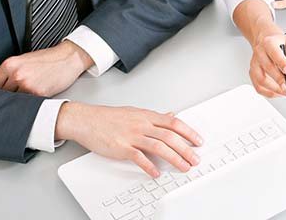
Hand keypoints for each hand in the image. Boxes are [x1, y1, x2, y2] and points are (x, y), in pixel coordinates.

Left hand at [0, 40, 92, 96]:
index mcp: (10, 64)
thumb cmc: (48, 59)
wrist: (69, 58)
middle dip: (9, 95)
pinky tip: (36, 94)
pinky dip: (30, 101)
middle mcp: (16, 74)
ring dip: (19, 99)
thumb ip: (6, 71)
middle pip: (2, 93)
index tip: (3, 92)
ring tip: (30, 92)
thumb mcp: (25, 59)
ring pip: (14, 100)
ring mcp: (26, 85)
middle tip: (19, 92)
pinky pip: (27, 103)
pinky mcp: (37, 93)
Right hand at [55, 102, 202, 177]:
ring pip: (159, 147)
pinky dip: (149, 166)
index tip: (198, 141)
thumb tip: (170, 115)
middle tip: (195, 159)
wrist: (86, 120)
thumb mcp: (135, 112)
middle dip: (186, 149)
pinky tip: (156, 173)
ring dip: (174, 158)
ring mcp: (132, 136)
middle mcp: (142, 124)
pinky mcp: (121, 147)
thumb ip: (154, 116)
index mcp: (147, 116)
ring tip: (183, 166)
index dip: (189, 132)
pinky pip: (139, 158)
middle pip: (170, 136)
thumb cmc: (109, 117)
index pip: (174, 123)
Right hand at [248, 23, 285, 98]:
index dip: (282, 63)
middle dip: (278, 79)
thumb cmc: (277, 43)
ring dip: (272, 89)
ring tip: (284, 92)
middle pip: (267, 68)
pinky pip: (257, 86)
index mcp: (268, 43)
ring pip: (260, 79)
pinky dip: (267, 92)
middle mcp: (259, 53)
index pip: (274, 54)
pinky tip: (277, 93)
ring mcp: (254, 63)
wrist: (264, 39)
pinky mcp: (252, 72)